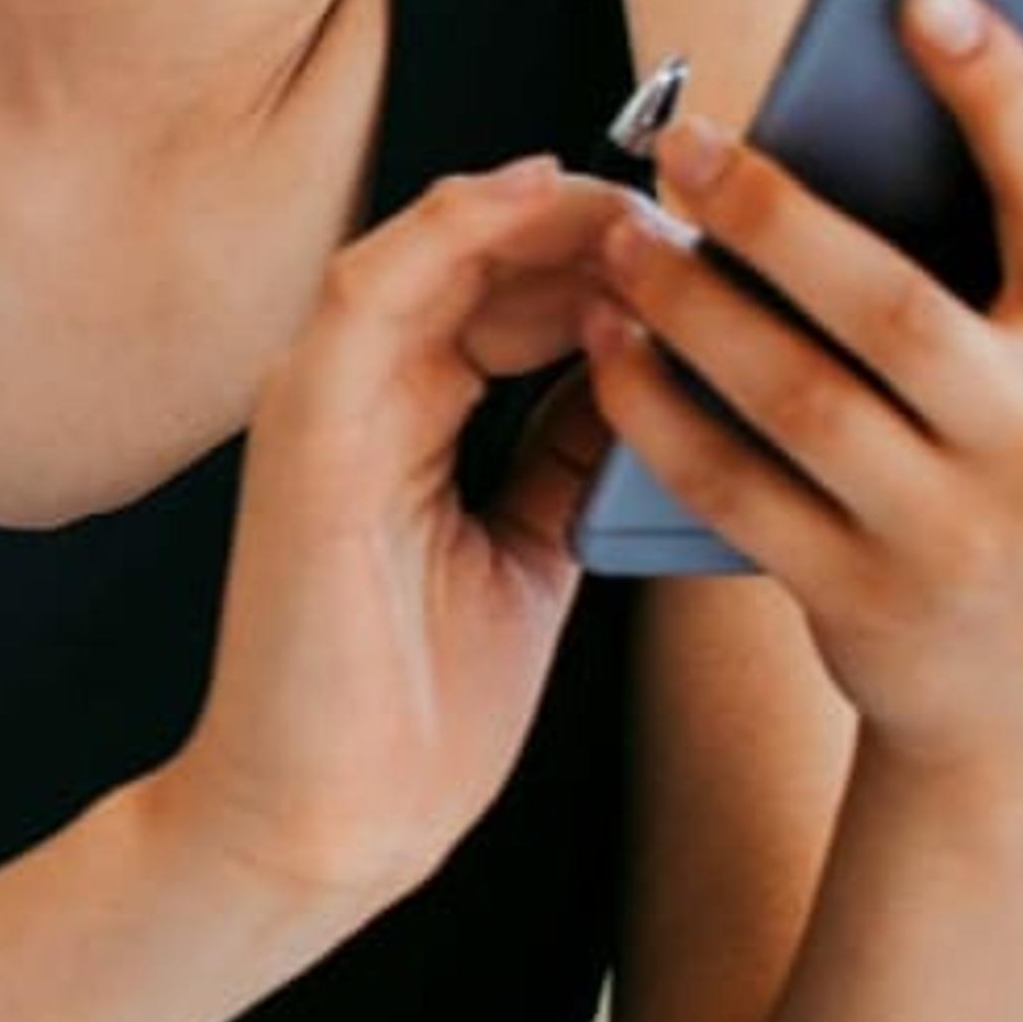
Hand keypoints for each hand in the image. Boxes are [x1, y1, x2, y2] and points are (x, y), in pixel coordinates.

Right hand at [157, 158, 640, 913]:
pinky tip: (537, 198)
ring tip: (646, 200)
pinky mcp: (304, 426)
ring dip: (539, 210)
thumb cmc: (416, 715)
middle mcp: (358, 395)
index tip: (718, 251)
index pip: (506, 294)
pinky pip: (372, 290)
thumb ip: (566, 457)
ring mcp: (322, 402)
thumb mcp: (531, 553)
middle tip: (704, 210)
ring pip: (429, 249)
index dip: (607, 256)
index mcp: (406, 424)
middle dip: (592, 222)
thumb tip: (649, 371)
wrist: (327, 822)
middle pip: (477, 256)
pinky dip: (452, 230)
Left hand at [585, 0, 1022, 776]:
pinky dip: (657, 410)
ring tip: (619, 236)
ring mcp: (947, 523)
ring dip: (690, 307)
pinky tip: (604, 343)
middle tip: (681, 138)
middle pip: (888, 303)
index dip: (998, 90)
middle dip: (775, 213)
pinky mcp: (855, 589)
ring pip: (794, 396)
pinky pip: (731, 484)